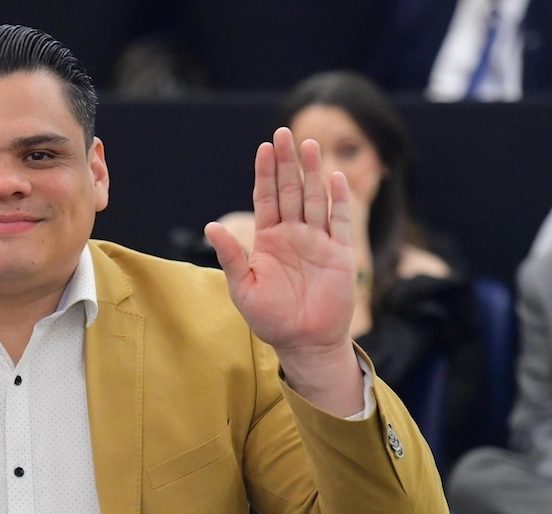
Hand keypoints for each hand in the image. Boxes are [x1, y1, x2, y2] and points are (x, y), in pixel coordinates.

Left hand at [205, 128, 362, 414]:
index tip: (263, 148)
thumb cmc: (270, 318)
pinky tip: (335, 178)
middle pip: (290, 190)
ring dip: (312, 173)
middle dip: (287, 162)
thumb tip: (211, 226)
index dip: (265, 173)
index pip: (266, 198)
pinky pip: (341, 221)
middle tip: (284, 133)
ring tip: (309, 146)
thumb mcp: (243, 287)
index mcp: (268, 239)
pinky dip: (339, 200)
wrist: (304, 342)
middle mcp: (293, 234)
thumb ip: (231, 256)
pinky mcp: (340, 254)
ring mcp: (318, 242)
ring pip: (314, 199)